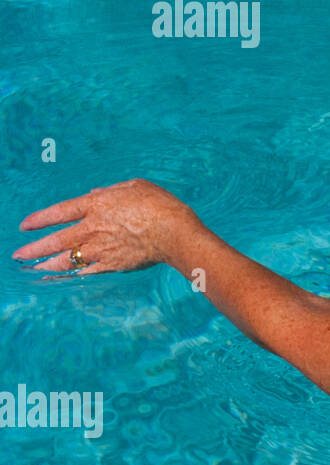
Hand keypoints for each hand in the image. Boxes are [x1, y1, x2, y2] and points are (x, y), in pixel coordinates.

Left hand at [13, 179, 201, 275]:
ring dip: (48, 266)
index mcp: (96, 205)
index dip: (40, 219)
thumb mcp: (135, 186)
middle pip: (56, 241)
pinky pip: (87, 272)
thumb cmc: (159, 205)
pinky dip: (74, 275)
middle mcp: (92, 228)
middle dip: (34, 249)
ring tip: (36, 270)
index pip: (59, 212)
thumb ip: (112, 190)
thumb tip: (96, 193)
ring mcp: (101, 249)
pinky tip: (66, 278)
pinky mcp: (113, 264)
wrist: (174, 232)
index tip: (25, 225)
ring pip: (67, 260)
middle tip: (19, 255)